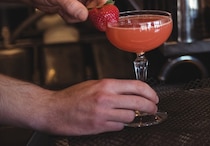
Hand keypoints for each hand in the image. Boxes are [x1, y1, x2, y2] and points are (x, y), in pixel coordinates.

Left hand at [20, 0, 110, 22]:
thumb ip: (71, 5)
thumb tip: (84, 14)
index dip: (102, 2)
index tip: (96, 12)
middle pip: (98, 2)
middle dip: (87, 10)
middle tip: (78, 14)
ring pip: (90, 11)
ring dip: (77, 14)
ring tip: (64, 10)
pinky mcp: (76, 4)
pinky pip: (81, 15)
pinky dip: (72, 16)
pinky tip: (62, 11)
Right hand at [38, 79, 158, 134]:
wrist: (52, 110)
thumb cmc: (71, 97)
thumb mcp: (95, 84)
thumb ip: (114, 88)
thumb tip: (132, 91)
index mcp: (107, 85)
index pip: (138, 86)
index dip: (151, 93)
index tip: (154, 97)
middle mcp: (106, 98)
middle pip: (139, 102)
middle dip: (150, 107)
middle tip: (153, 108)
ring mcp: (103, 113)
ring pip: (130, 116)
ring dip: (133, 117)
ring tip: (129, 115)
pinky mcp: (98, 126)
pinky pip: (118, 126)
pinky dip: (120, 125)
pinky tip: (115, 121)